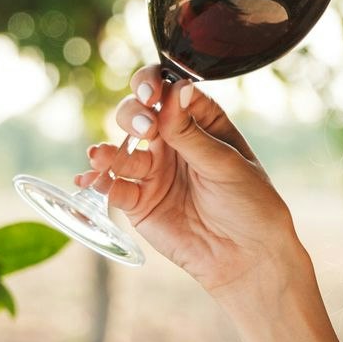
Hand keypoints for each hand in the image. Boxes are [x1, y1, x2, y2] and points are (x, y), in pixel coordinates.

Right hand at [73, 63, 308, 305]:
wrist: (247, 257)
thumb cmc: (249, 203)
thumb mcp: (225, 164)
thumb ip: (192, 133)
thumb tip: (176, 88)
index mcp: (199, 121)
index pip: (168, 91)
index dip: (153, 85)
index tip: (151, 93)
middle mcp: (171, 142)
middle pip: (137, 115)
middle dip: (132, 116)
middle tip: (144, 130)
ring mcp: (153, 171)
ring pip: (120, 150)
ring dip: (108, 150)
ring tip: (101, 155)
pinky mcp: (139, 202)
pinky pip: (114, 187)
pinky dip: (101, 183)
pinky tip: (93, 181)